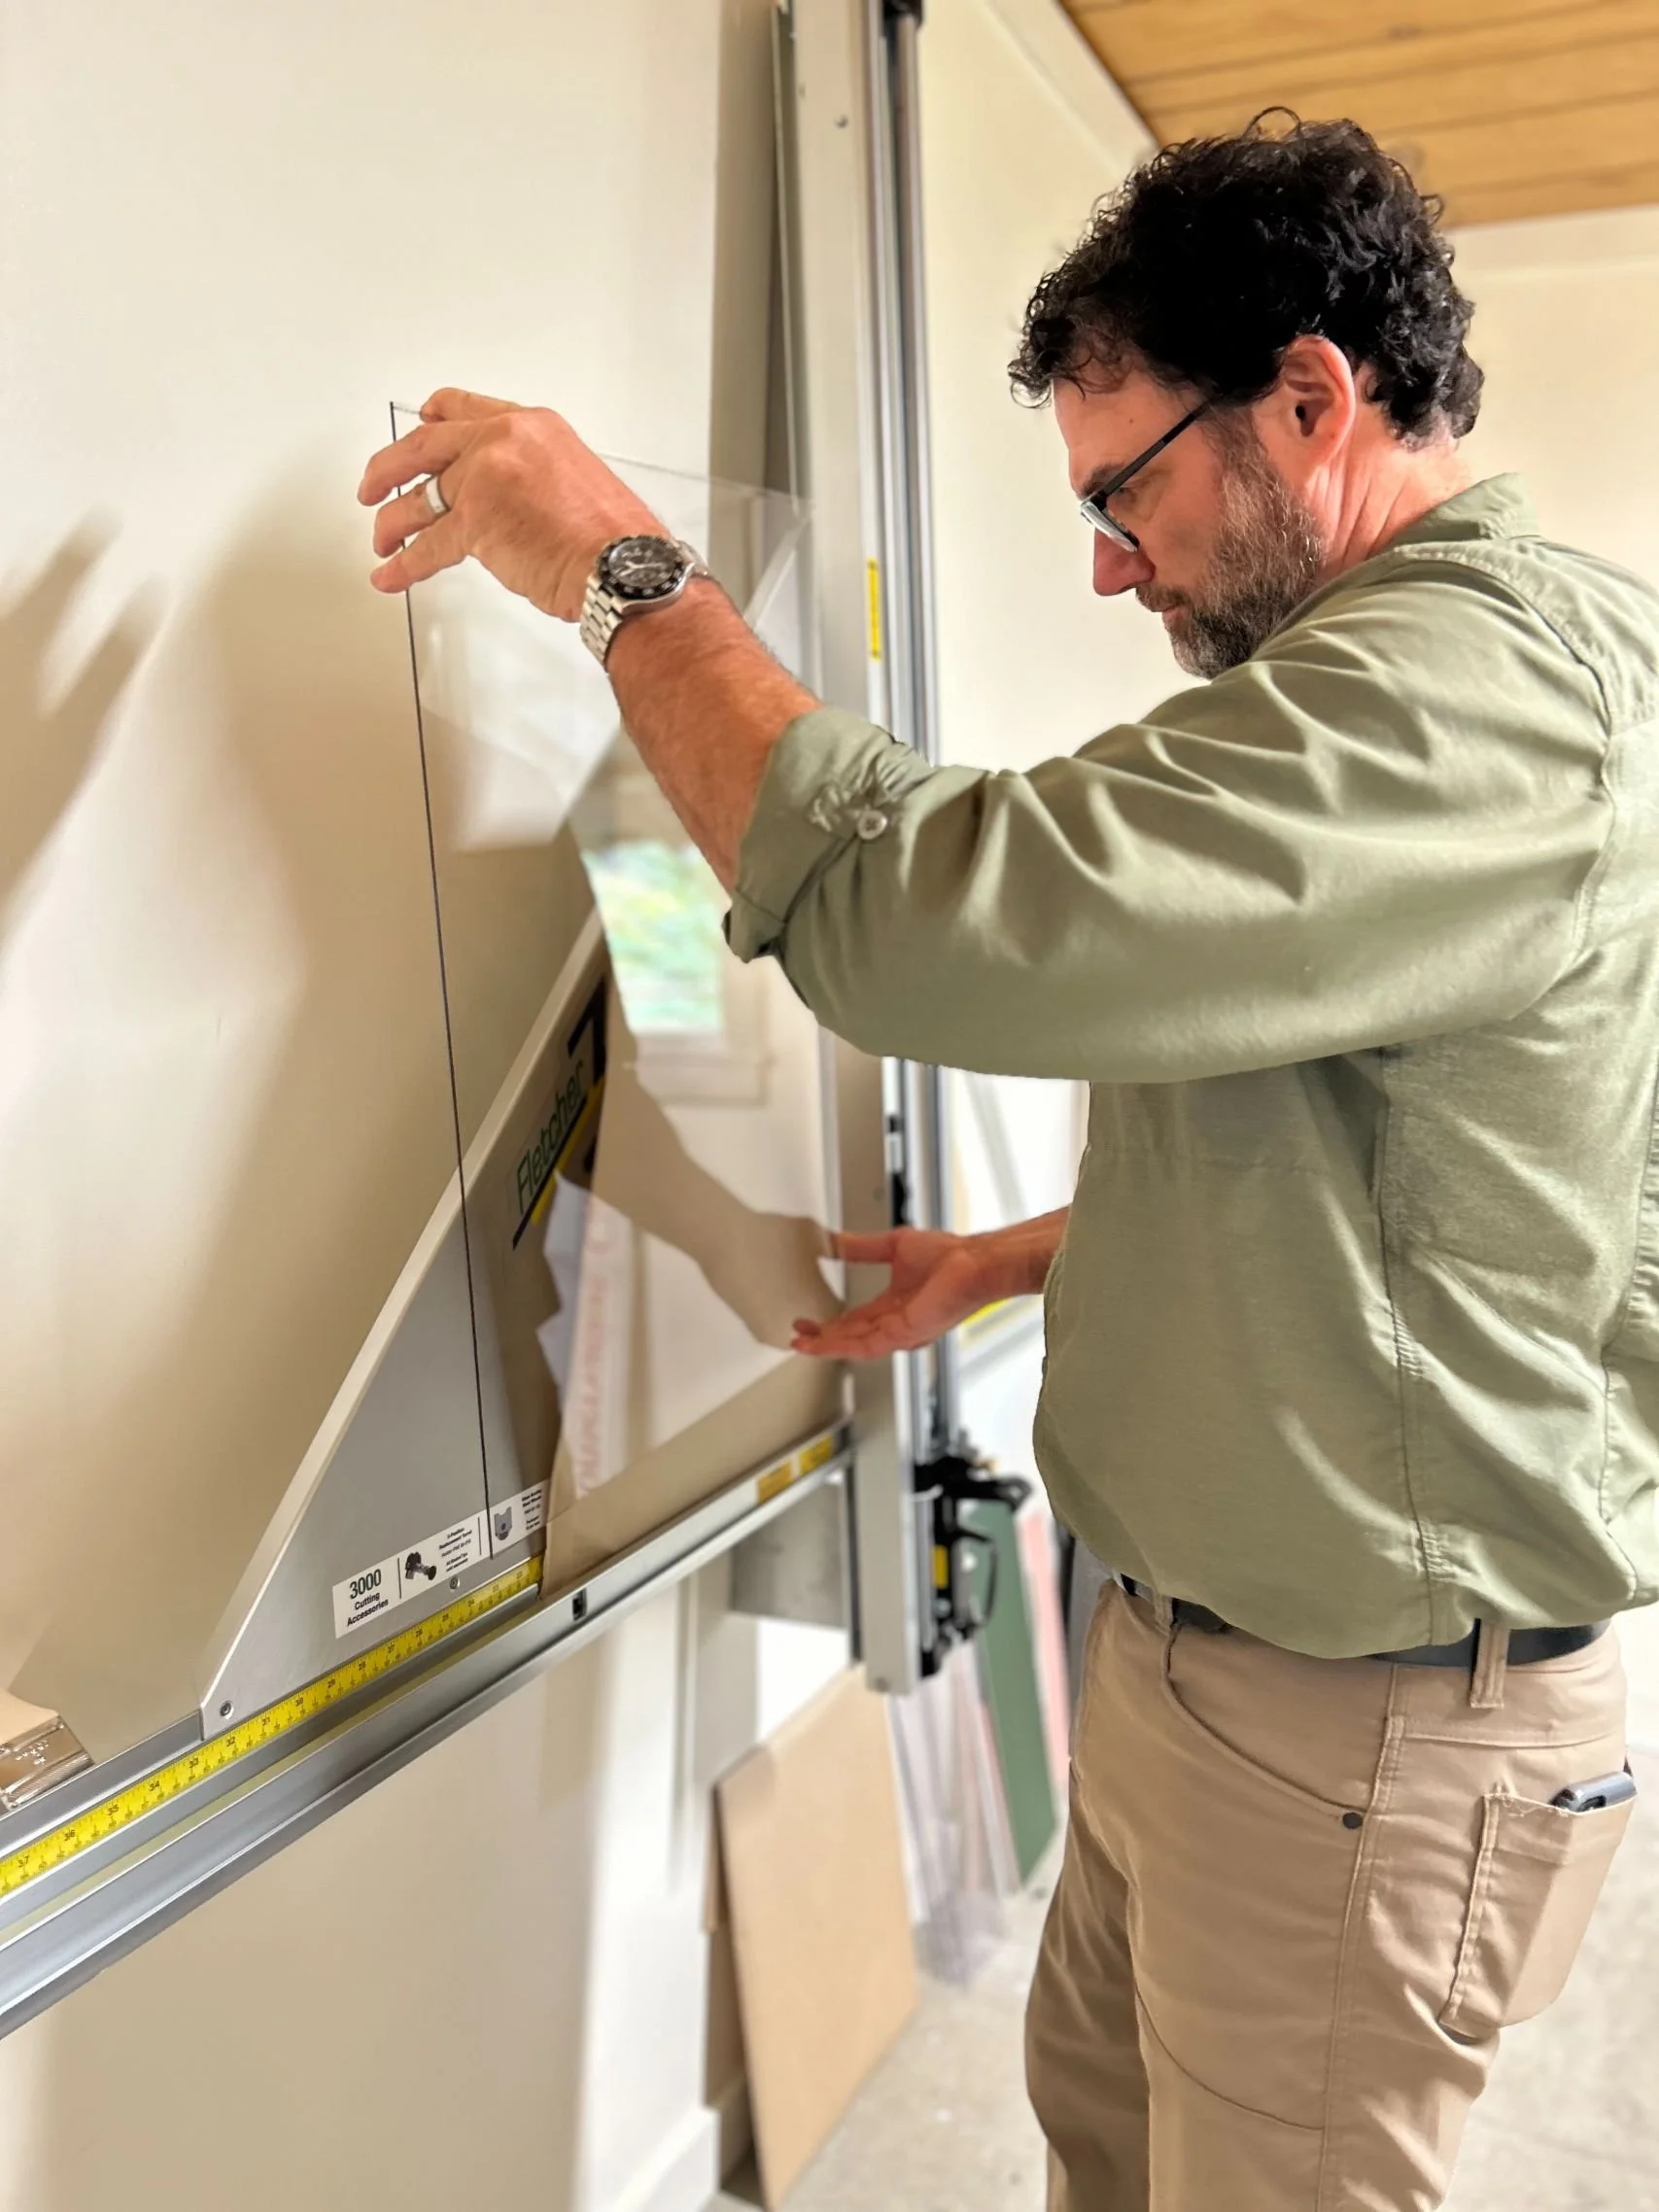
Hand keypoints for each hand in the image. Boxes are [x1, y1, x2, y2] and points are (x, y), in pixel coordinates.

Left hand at [356, 388, 659, 617]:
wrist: (625, 567)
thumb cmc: (615, 538)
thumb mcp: (576, 480)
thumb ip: (532, 476)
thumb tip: (508, 500)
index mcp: (532, 426)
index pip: (464, 410)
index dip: (432, 420)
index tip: (419, 424)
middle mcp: (503, 442)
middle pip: (424, 446)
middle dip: (388, 468)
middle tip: (374, 484)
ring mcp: (484, 479)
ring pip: (419, 499)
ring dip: (393, 523)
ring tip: (382, 539)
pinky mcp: (474, 522)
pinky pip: (426, 546)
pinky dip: (403, 564)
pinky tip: (391, 573)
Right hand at [792, 1228, 1009, 1360]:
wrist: (972, 1261)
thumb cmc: (949, 1255)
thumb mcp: (892, 1245)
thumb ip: (860, 1248)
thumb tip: (834, 1240)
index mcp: (894, 1304)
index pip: (855, 1320)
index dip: (830, 1322)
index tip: (808, 1318)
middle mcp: (896, 1322)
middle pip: (851, 1337)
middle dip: (822, 1337)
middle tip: (797, 1333)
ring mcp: (900, 1332)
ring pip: (855, 1346)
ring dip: (827, 1346)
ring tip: (801, 1343)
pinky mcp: (904, 1335)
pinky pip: (867, 1346)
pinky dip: (842, 1346)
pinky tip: (823, 1344)